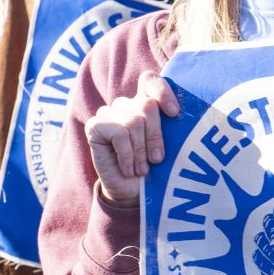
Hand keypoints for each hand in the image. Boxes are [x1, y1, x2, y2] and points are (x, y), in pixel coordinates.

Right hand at [80, 71, 179, 206]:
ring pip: (134, 121)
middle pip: (147, 105)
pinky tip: (128, 169)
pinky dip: (127, 155)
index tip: (174, 114)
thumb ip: (170, 126)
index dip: (162, 91)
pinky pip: (119, 133)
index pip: (149, 81)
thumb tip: (178, 114)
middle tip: (157, 160)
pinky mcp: (94, 126)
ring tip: (142, 169)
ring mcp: (108, 113)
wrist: (131, 193)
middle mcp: (125, 105)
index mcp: (144, 103)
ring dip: (140, 151)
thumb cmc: (153, 168)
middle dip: (155, 136)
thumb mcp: (168, 145)